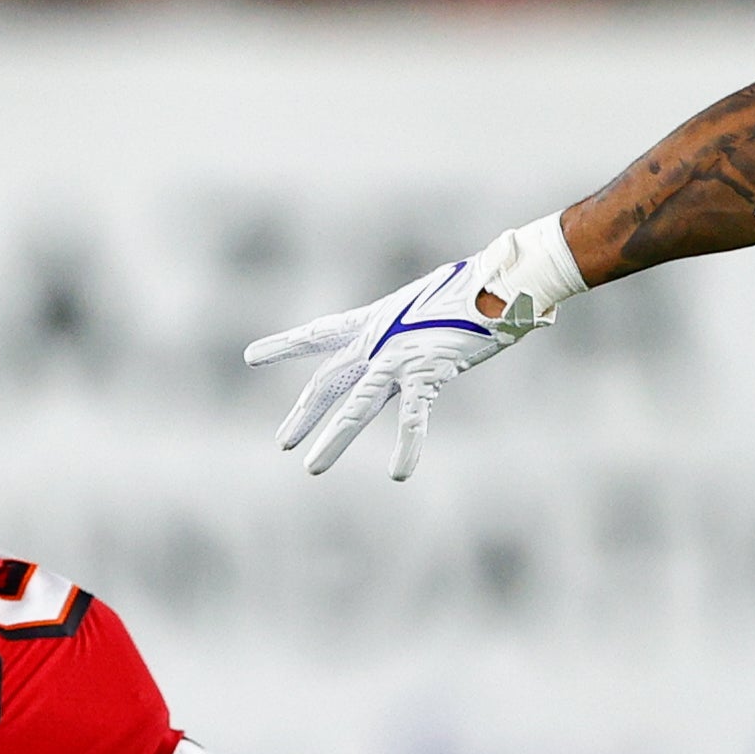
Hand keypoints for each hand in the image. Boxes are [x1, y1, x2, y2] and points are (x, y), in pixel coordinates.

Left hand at [245, 252, 549, 480]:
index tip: (251, 357)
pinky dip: (407, 445)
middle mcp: (378, 339)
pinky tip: (398, 474)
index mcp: (374, 320)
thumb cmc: (474, 290)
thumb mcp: (427, 308)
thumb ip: (411, 331)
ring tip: (311, 469)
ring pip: (356, 405)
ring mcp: (400, 355)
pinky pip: (414, 415)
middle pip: (330, 381)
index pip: (318, 334)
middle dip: (305, 412)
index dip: (284, 346)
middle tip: (283, 442)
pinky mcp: (429, 370)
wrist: (503, 280)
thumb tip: (412, 342)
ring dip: (334, 439)